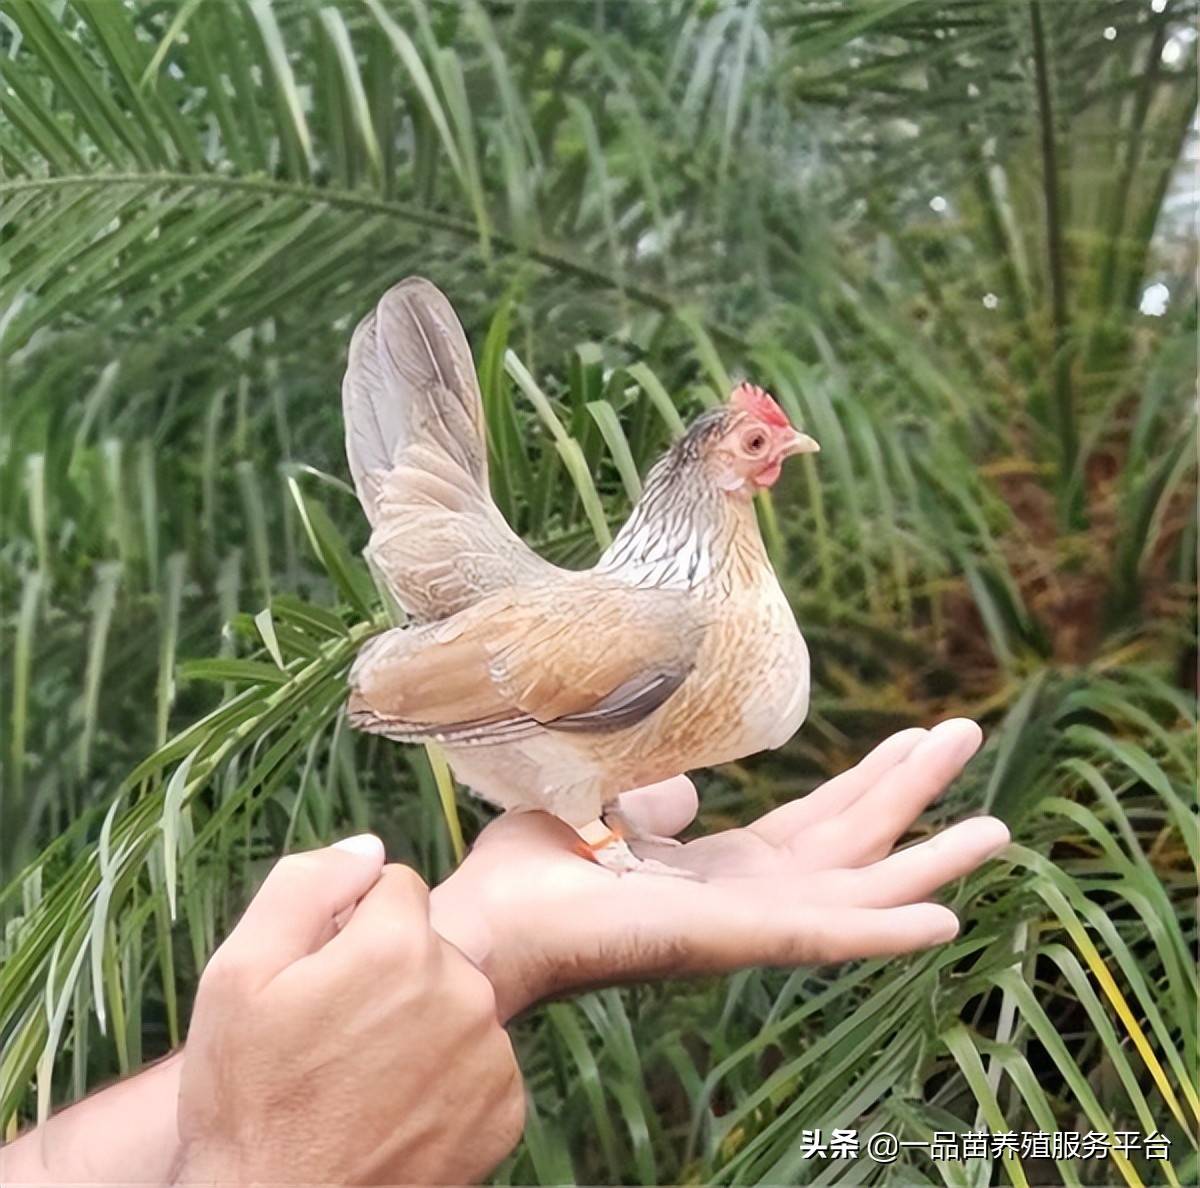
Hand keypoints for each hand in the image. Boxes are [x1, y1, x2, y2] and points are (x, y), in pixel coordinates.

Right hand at [175, 838, 524, 1185]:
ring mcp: (490, 1054)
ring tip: (364, 1080)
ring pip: (456, 1000)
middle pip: (429, 945)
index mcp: (400, 945)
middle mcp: (463, 989)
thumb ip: (306, 885)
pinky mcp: (506, 1109)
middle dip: (390, 973)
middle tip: (337, 1037)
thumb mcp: (237, 976)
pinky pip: (480, 1059)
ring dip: (420, 1023)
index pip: (395, 889)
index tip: (323, 979)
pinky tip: (400, 1110)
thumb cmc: (248, 1100)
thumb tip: (370, 848)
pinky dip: (447, 1076)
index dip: (351, 928)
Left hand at [430, 719, 1008, 1020]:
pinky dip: (888, 927)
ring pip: (862, 885)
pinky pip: (829, 934)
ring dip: (928, 857)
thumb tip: (685, 782)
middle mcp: (746, 899)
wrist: (488, 919)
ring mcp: (749, 925)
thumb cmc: (533, 870)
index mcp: (718, 869)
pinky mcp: (738, 939)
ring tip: (997, 826)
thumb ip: (656, 796)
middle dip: (912, 790)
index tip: (911, 737)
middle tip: (967, 737)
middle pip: (852, 840)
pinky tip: (948, 914)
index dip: (867, 780)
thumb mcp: (610, 805)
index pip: (815, 823)